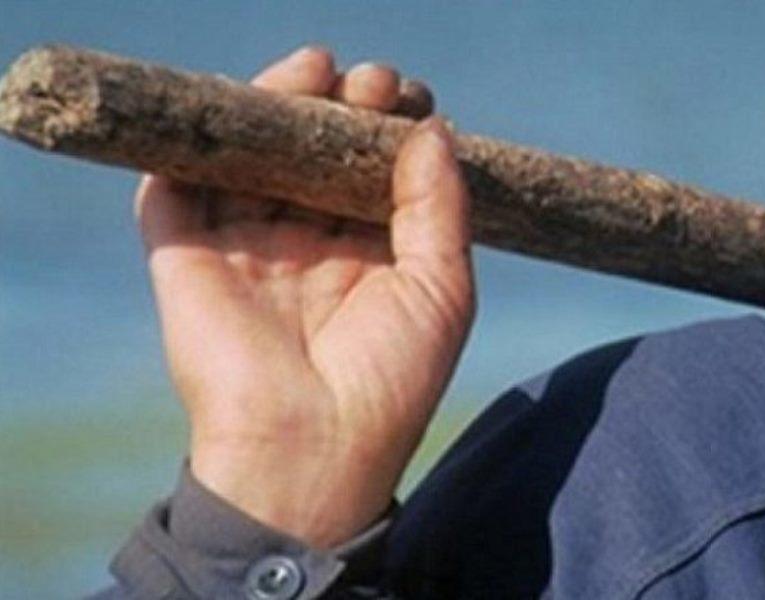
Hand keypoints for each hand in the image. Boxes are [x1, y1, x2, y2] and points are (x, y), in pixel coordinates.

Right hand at [135, 46, 473, 546]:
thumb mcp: (441, 288)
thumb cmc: (389, 382)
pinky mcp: (186, 254)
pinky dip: (201, 140)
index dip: (389, 129)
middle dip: (339, 109)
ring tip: (316, 72)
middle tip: (369, 84)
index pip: (371, 170)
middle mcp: (303, 245)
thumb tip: (433, 127)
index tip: (410, 100)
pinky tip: (242, 106)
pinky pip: (180, 184)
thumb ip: (439, 206)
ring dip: (277, 105)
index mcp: (364, 255)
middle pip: (312, 153)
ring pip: (251, 156)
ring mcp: (243, 246)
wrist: (311, 454)